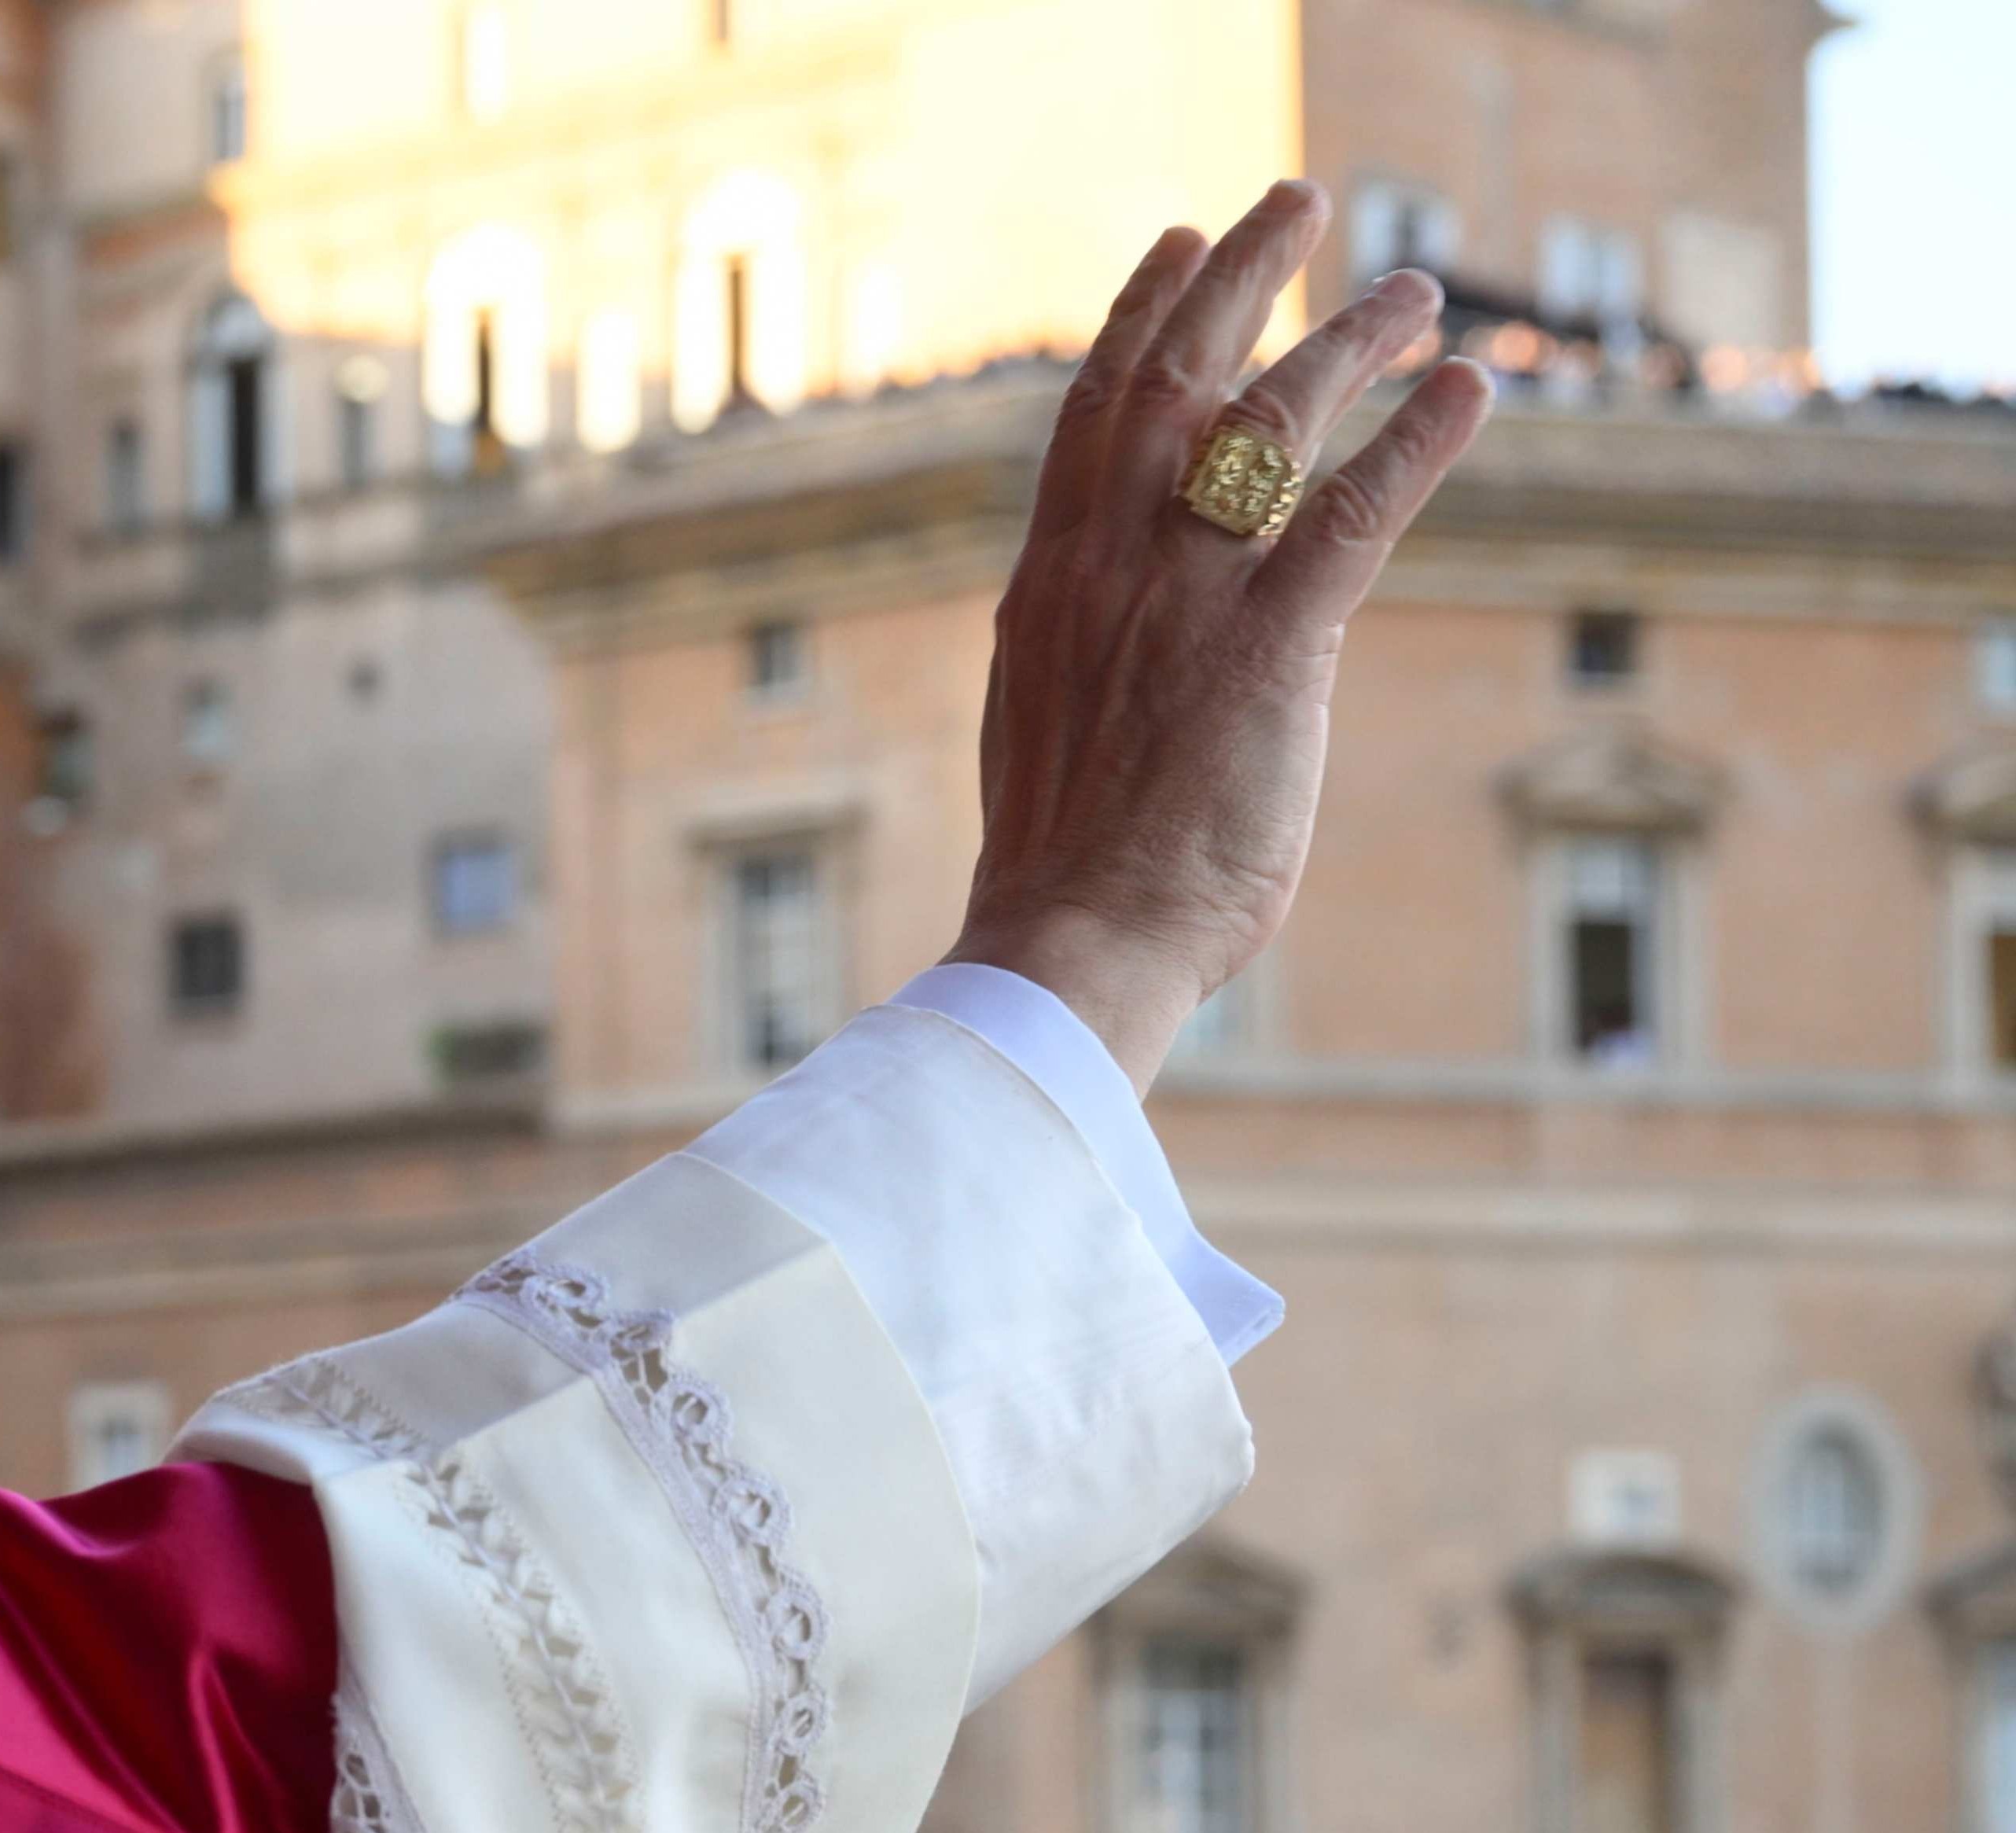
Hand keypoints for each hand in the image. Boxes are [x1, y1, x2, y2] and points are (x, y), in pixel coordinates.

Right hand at [947, 180, 1493, 1088]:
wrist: (1069, 941)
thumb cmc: (1064, 864)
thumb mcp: (1046, 718)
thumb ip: (1084, 640)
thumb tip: (1107, 617)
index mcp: (1051, 582)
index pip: (1093, 408)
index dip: (1142, 312)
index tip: (1179, 244)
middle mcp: (1112, 566)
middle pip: (1180, 376)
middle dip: (1245, 275)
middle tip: (1300, 206)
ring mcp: (1188, 603)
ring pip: (1274, 423)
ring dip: (1353, 339)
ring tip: (1418, 293)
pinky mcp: (1270, 653)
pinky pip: (1358, 515)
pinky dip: (1420, 440)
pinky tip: (1471, 388)